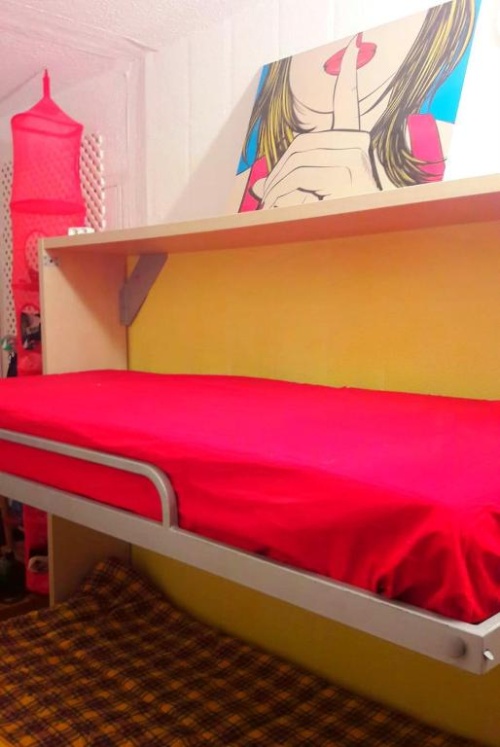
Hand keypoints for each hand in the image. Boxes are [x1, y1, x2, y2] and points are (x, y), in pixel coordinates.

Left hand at [253, 35, 379, 208]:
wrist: (366, 245)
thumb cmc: (340, 223)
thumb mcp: (314, 201)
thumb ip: (289, 189)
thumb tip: (258, 188)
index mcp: (355, 147)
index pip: (349, 105)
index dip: (349, 77)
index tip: (352, 50)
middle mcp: (359, 147)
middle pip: (302, 146)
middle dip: (277, 172)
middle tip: (265, 195)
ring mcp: (356, 161)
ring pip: (297, 165)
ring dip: (276, 189)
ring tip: (271, 208)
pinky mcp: (349, 177)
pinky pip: (300, 180)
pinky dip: (283, 197)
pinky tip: (282, 210)